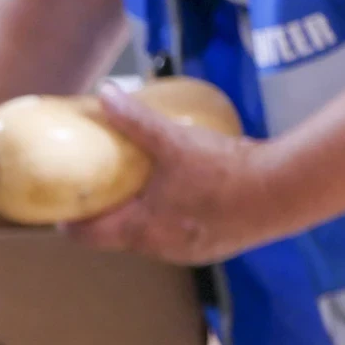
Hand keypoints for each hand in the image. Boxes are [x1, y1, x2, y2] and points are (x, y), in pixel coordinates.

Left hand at [63, 84, 292, 264]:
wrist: (283, 193)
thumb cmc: (222, 173)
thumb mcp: (173, 141)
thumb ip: (135, 120)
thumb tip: (105, 93)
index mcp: (139, 232)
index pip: (86, 236)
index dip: (69, 219)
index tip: (61, 201)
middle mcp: (158, 250)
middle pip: (116, 235)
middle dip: (106, 211)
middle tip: (98, 182)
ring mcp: (187, 251)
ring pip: (148, 234)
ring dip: (139, 212)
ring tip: (136, 182)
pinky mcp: (212, 245)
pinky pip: (177, 232)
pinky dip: (168, 214)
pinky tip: (178, 189)